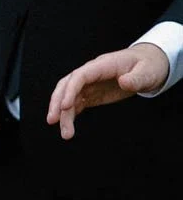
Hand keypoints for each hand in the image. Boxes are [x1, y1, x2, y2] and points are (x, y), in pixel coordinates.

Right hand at [46, 42, 169, 138]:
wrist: (147, 65)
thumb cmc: (147, 66)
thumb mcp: (147, 72)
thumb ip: (136, 78)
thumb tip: (124, 82)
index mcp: (103, 65)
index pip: (80, 76)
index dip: (70, 90)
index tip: (65, 106)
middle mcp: (92, 73)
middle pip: (67, 85)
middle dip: (57, 102)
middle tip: (53, 121)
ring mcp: (90, 84)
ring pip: (69, 97)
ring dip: (63, 114)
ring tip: (65, 134)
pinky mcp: (92, 94)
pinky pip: (76, 104)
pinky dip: (70, 115)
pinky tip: (68, 127)